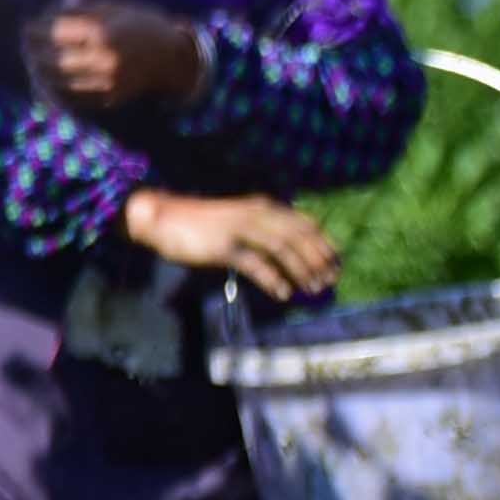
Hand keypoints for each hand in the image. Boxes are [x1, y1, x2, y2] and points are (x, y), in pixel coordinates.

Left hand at [36, 2, 209, 107]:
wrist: (174, 57)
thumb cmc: (144, 25)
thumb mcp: (116, 8)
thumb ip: (84, 12)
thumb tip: (51, 16)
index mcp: (102, 33)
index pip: (57, 33)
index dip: (37, 30)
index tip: (27, 27)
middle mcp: (101, 59)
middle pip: (53, 59)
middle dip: (34, 51)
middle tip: (26, 45)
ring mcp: (104, 82)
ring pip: (59, 80)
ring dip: (41, 71)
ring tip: (33, 62)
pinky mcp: (108, 97)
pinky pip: (74, 95)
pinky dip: (58, 87)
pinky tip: (50, 79)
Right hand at [124, 186, 339, 301]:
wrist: (164, 217)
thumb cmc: (204, 223)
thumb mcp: (241, 221)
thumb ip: (265, 230)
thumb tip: (291, 252)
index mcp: (264, 206)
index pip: (305, 223)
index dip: (324, 243)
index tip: (336, 263)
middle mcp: (257, 213)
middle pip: (299, 235)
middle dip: (319, 258)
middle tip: (329, 280)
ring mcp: (240, 228)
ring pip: (282, 248)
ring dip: (302, 269)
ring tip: (313, 289)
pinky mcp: (223, 246)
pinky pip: (255, 264)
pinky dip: (273, 279)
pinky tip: (283, 293)